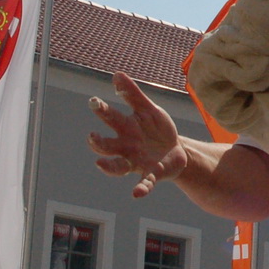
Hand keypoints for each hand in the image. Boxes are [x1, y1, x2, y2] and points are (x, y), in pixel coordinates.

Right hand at [87, 72, 187, 197]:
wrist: (176, 150)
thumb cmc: (156, 129)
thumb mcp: (149, 109)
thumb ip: (133, 94)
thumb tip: (117, 74)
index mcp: (125, 128)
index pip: (110, 118)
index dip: (101, 110)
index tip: (94, 101)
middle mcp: (125, 147)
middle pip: (107, 145)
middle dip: (98, 142)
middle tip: (92, 136)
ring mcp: (136, 162)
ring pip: (118, 166)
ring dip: (109, 166)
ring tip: (100, 164)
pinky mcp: (151, 175)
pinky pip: (144, 183)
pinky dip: (141, 188)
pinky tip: (137, 194)